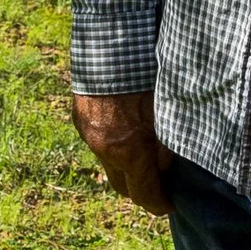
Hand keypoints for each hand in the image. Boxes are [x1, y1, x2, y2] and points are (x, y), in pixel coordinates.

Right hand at [70, 88, 169, 214]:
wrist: (112, 45)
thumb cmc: (147, 78)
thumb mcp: (169, 116)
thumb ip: (167, 149)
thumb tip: (165, 169)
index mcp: (129, 151)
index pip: (144, 195)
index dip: (160, 205)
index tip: (171, 204)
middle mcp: (104, 149)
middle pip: (123, 188)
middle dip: (141, 189)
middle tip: (160, 183)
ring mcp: (88, 135)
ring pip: (108, 165)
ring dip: (125, 167)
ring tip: (144, 154)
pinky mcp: (79, 120)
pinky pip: (98, 144)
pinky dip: (113, 146)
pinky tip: (126, 131)